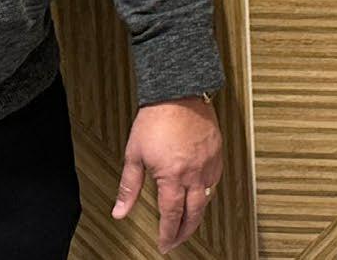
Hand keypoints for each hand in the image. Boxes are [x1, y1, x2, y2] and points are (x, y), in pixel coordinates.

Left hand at [113, 95, 222, 252]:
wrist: (178, 93)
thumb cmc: (156, 120)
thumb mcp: (134, 155)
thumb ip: (128, 188)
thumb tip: (120, 212)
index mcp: (172, 176)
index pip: (171, 215)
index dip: (168, 233)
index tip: (164, 244)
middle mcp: (194, 173)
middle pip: (194, 213)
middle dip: (185, 231)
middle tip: (177, 240)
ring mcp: (208, 162)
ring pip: (208, 198)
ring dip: (198, 213)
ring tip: (189, 221)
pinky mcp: (217, 152)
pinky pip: (215, 179)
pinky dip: (208, 191)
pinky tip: (201, 192)